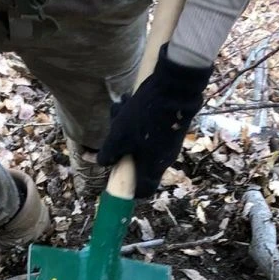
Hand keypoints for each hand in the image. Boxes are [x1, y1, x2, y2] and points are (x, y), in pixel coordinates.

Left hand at [96, 46, 211, 198]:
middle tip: (112, 127)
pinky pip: (149, 128)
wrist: (175, 89)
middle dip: (120, 145)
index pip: (143, 190)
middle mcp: (163, 159)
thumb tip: (103, 162)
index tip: (118, 180)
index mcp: (152, 168)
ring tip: (119, 106)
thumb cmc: (144, 118)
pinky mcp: (171, 127)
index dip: (130, 190)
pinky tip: (128, 99)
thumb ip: (109, 154)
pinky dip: (136, 117)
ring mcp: (169, 143)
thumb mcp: (119, 137)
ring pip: (140, 140)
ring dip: (125, 126)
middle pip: (137, 161)